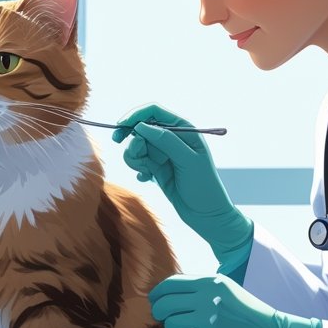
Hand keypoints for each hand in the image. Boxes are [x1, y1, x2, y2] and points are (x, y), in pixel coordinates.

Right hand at [113, 103, 251, 257]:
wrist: (206, 215)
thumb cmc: (204, 186)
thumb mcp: (188, 161)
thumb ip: (166, 141)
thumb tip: (141, 126)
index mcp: (183, 130)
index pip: (154, 112)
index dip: (135, 116)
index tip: (120, 127)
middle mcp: (172, 139)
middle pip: (140, 130)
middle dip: (134, 144)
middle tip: (138, 160)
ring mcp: (163, 154)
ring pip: (136, 147)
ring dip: (136, 159)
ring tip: (148, 173)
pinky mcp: (157, 168)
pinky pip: (138, 162)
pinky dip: (139, 169)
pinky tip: (148, 179)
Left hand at [147, 274, 322, 327]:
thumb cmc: (241, 309)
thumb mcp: (223, 287)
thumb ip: (198, 287)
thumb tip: (165, 292)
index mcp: (209, 282)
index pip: (171, 283)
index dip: (158, 293)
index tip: (155, 301)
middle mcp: (207, 297)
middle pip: (165, 304)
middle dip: (159, 313)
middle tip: (163, 319)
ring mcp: (209, 318)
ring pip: (170, 324)